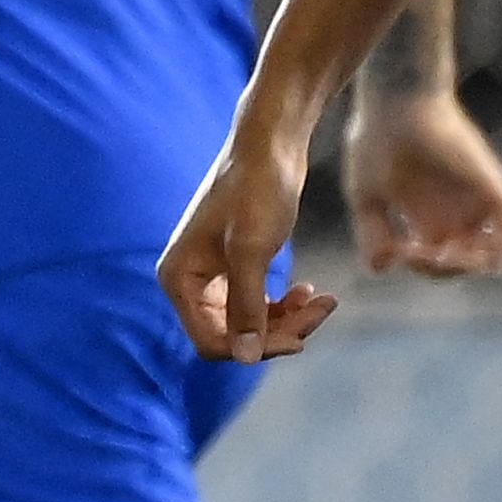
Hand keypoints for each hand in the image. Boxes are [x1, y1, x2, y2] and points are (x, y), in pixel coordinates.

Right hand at [157, 111, 339, 362]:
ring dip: (288, 319)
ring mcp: (211, 275)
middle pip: (233, 336)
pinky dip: (284, 304)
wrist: (271, 143)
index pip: (212, 342)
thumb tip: (246, 358)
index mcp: (179, 279)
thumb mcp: (252, 250)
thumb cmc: (257, 188)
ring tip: (322, 300)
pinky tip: (309, 292)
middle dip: (279, 331)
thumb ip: (246, 306)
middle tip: (322, 310)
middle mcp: (188, 281)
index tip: (300, 338)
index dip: (255, 347)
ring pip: (249, 323)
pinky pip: (256, 304)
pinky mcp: (234, 265)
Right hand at [342, 89, 501, 276]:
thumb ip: (373, 234)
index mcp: (430, 214)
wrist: (394, 98)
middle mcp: (457, 209)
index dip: (423, 268)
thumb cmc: (375, 138)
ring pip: (498, 249)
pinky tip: (479, 255)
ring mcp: (477, 197)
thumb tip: (382, 270)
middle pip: (468, 259)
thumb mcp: (366, 196)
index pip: (441, 259)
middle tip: (418, 253)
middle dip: (445, 270)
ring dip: (473, 264)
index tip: (397, 252)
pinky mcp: (492, 183)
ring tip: (445, 256)